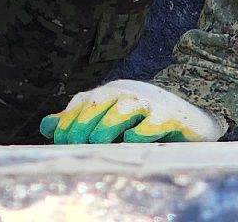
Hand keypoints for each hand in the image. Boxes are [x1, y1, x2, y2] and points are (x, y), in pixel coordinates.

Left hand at [42, 79, 227, 143]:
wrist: (191, 110)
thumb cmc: (144, 115)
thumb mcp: (109, 113)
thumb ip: (79, 119)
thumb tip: (45, 126)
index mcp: (108, 94)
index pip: (81, 103)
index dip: (68, 120)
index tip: (58, 141)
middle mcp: (125, 94)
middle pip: (98, 104)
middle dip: (82, 122)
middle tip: (72, 143)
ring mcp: (147, 103)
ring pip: (122, 109)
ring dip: (106, 124)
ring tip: (95, 140)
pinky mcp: (168, 117)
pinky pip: (152, 123)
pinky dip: (141, 132)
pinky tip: (131, 141)